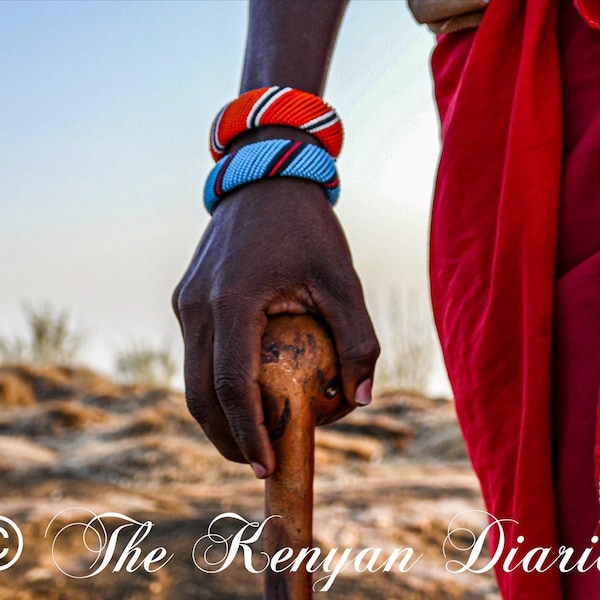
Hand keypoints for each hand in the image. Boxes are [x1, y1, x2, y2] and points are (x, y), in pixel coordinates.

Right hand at [172, 178, 378, 477]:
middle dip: (225, 437)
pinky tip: (243, 391)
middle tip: (257, 462)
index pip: (232, 387)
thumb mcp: (343, 278)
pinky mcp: (186, 297)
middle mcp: (197, 305)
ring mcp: (185, 301)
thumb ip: (358, 338)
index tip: (267, 465)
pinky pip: (196, 351)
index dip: (249, 434)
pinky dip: (214, 382)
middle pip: (199, 394)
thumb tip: (361, 397)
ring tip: (248, 437)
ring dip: (216, 414)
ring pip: (191, 376)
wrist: (266, 180)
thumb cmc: (308, 228)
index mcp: (231, 301)